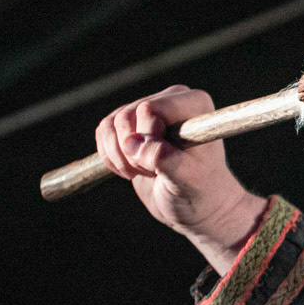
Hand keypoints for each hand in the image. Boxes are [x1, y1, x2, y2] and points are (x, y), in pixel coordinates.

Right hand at [94, 85, 267, 274]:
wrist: (195, 206)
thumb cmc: (200, 191)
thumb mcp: (188, 179)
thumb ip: (163, 158)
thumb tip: (132, 143)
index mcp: (195, 104)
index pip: (151, 109)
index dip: (147, 137)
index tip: (163, 162)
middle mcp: (172, 99)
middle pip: (127, 116)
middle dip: (132, 151)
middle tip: (155, 171)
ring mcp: (149, 109)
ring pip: (110, 124)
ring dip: (120, 157)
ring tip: (146, 172)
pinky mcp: (131, 124)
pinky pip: (103, 131)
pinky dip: (110, 157)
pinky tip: (132, 169)